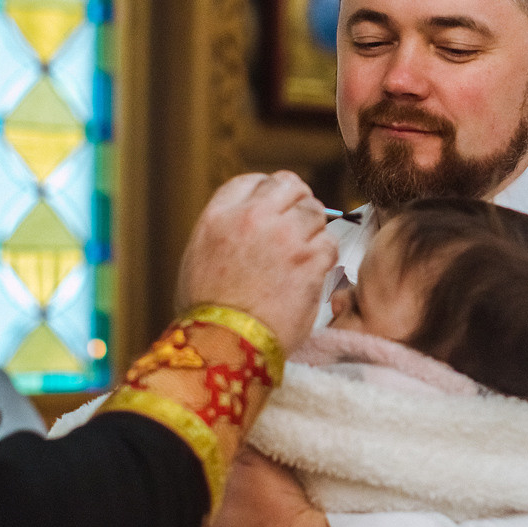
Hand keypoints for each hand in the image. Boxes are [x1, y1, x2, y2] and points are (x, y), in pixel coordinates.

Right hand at [175, 171, 337, 352]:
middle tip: (298, 225)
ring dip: (313, 230)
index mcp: (219, 216)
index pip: (254, 181)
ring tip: (303, 254)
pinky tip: (312, 272)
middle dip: (297, 202)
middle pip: (290, 185)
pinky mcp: (310, 260)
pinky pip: (329, 243)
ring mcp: (284, 237)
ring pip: (315, 211)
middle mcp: (252, 218)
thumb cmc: (207, 314)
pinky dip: (324, 257)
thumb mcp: (198, 259)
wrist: (224, 346)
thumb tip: (246, 223)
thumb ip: (224, 231)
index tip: (275, 207)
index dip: (269, 192)